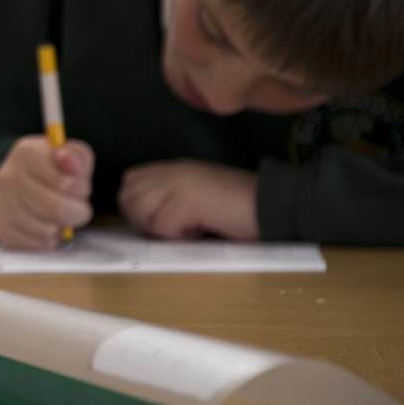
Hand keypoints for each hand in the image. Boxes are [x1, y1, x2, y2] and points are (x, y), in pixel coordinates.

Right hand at [0, 135, 93, 248]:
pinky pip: (35, 243)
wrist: (15, 184)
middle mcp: (8, 176)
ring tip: (60, 217)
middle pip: (57, 208)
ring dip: (61, 227)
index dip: (79, 189)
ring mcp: (0, 203)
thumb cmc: (52, 170)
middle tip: (79, 209)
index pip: (64, 181)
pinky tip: (47, 227)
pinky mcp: (0, 227)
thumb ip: (76, 156)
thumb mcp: (69, 155)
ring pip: (46, 229)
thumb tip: (66, 158)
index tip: (77, 187)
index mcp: (26, 153)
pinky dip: (48, 240)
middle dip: (77, 213)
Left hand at [119, 161, 258, 239]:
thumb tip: (139, 215)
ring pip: (140, 211)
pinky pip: (164, 227)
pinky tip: (204, 230)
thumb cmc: (240, 208)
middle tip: (177, 229)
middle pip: (128, 197)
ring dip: (162, 228)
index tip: (161, 222)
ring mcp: (179, 183)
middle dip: (145, 220)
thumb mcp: (199, 195)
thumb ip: (169, 197)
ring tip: (191, 228)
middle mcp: (173, 171)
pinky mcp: (188, 200)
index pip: (130, 182)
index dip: (137, 206)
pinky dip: (181, 236)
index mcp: (174, 168)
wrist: (275, 205)